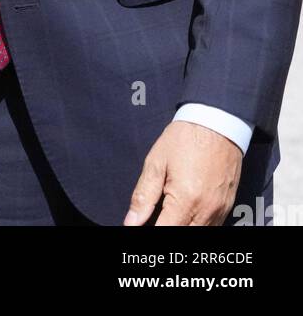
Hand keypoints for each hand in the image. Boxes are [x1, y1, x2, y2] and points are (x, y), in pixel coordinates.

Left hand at [123, 121, 242, 225]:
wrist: (217, 122)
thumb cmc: (185, 138)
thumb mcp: (156, 161)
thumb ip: (144, 195)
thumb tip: (131, 221)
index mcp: (185, 199)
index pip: (165, 232)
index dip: (151, 231)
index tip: (142, 226)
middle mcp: (205, 210)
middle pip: (183, 235)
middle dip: (167, 227)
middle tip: (156, 217)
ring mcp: (219, 210)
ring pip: (199, 234)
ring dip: (182, 227)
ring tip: (170, 214)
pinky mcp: (227, 207)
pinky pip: (212, 227)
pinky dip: (198, 225)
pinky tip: (186, 214)